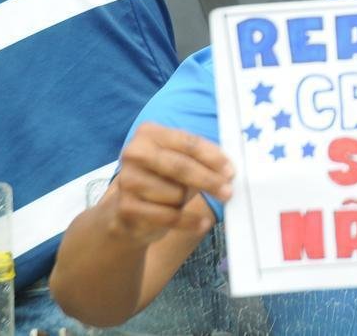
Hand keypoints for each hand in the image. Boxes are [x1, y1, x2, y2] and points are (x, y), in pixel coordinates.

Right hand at [110, 122, 233, 245]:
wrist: (129, 210)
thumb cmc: (162, 180)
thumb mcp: (180, 163)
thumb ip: (201, 160)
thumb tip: (229, 168)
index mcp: (148, 133)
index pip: (188, 142)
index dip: (212, 157)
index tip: (230, 171)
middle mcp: (134, 153)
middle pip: (180, 166)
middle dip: (208, 180)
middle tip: (228, 191)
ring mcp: (127, 180)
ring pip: (175, 193)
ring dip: (185, 201)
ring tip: (179, 201)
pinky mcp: (126, 207)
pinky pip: (169, 216)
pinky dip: (189, 222)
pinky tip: (201, 224)